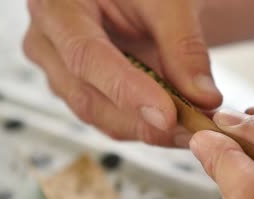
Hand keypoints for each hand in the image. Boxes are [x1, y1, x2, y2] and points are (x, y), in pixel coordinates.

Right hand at [23, 0, 221, 146]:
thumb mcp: (167, 2)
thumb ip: (184, 46)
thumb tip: (203, 97)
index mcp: (58, 5)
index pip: (86, 54)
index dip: (126, 89)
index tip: (166, 115)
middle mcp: (50, 42)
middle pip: (88, 96)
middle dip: (143, 121)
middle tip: (192, 129)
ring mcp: (62, 71)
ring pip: (100, 116)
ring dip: (148, 130)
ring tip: (191, 128)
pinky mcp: (81, 90)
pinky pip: (110, 119)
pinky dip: (146, 127)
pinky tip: (175, 127)